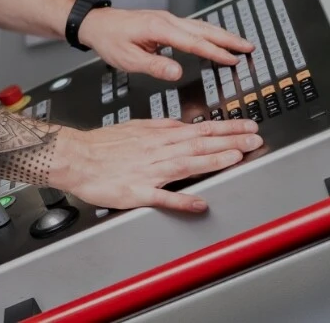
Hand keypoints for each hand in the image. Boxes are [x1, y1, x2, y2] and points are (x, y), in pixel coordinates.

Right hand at [51, 118, 262, 210]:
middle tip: (255, 138)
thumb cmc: (101, 145)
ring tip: (238, 156)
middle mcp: (158, 150)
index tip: (247, 126)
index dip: (226, 128)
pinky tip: (200, 203)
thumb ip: (162, 128)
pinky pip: (162, 197)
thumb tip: (184, 126)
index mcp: (158, 135)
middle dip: (230, 140)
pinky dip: (182, 200)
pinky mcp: (137, 191)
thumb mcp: (136, 126)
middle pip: (199, 143)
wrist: (74, 156)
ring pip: (186, 163)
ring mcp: (149, 171)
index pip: (199, 130)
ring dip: (213, 159)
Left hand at [78, 7, 252, 79]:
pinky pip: (193, 26)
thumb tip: (177, 72)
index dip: (215, 52)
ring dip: (221, 34)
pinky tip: (215, 37)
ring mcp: (167, 19)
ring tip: (240, 42)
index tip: (233, 60)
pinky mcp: (164, 22)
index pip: (194, 42)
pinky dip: (209, 32)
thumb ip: (154, 66)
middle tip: (249, 47)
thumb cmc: (109, 39)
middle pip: (204, 29)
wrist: (97, 23)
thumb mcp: (128, 58)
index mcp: (159, 29)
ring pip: (200, 25)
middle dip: (228, 38)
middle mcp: (166, 21)